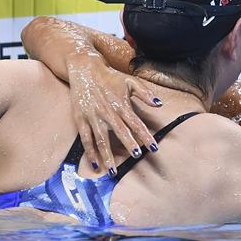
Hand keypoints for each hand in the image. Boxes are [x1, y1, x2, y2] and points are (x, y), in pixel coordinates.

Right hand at [67, 56, 160, 174]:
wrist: (85, 69)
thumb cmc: (110, 77)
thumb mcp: (130, 81)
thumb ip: (145, 93)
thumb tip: (159, 104)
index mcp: (121, 104)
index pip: (136, 123)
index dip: (145, 136)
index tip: (153, 148)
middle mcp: (108, 111)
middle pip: (120, 131)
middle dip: (129, 144)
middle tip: (136, 156)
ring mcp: (93, 116)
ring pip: (101, 139)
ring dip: (107, 155)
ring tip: (113, 171)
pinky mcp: (81, 118)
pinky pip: (85, 138)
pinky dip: (89, 151)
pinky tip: (94, 163)